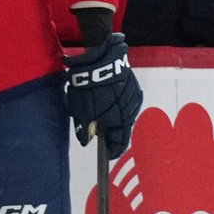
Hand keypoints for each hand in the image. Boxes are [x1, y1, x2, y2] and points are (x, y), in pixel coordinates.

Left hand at [65, 32, 142, 158]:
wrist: (101, 59)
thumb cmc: (87, 87)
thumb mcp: (79, 109)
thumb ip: (84, 128)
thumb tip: (87, 141)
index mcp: (117, 120)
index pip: (118, 142)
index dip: (112, 150)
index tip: (106, 155)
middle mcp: (129, 112)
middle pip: (123, 129)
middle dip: (113, 134)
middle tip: (102, 136)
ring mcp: (134, 99)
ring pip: (126, 115)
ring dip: (116, 118)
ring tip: (103, 118)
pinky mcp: (134, 88)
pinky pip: (127, 103)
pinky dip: (119, 106)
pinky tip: (109, 103)